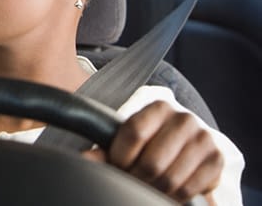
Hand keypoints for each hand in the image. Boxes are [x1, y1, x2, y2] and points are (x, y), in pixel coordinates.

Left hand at [84, 101, 222, 203]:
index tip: (118, 165)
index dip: (120, 156)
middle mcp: (184, 119)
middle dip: (136, 178)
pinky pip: (189, 189)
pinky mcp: (217, 161)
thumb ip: (105, 149)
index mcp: (159, 107)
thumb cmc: (149, 142)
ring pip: (169, 179)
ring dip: (154, 189)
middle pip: (152, 162)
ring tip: (148, 185)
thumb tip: (84, 159)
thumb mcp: (127, 141)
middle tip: (132, 180)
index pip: (134, 133)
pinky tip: (166, 189)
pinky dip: (174, 195)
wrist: (185, 144)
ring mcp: (204, 139)